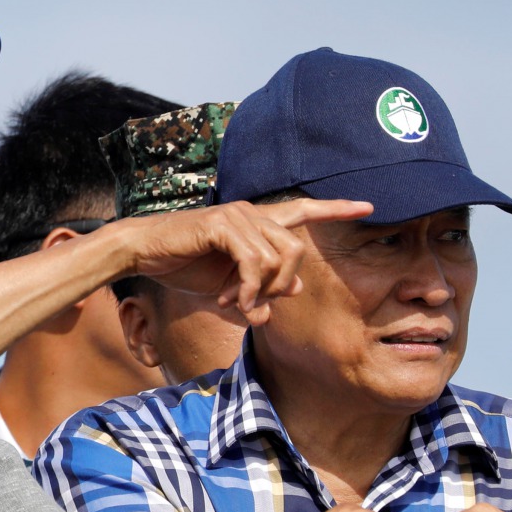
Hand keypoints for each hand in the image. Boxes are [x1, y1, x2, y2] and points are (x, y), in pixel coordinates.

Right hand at [127, 199, 372, 325]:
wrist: (142, 253)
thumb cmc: (184, 264)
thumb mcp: (230, 282)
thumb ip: (263, 284)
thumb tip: (296, 287)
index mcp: (255, 222)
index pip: (303, 211)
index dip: (335, 209)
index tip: (368, 206)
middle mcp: (251, 213)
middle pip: (296, 249)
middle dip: (282, 284)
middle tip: (255, 305)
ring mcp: (237, 217)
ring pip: (277, 259)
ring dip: (259, 292)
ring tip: (236, 306)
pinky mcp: (221, 226)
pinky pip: (253, 263)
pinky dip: (246, 290)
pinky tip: (230, 303)